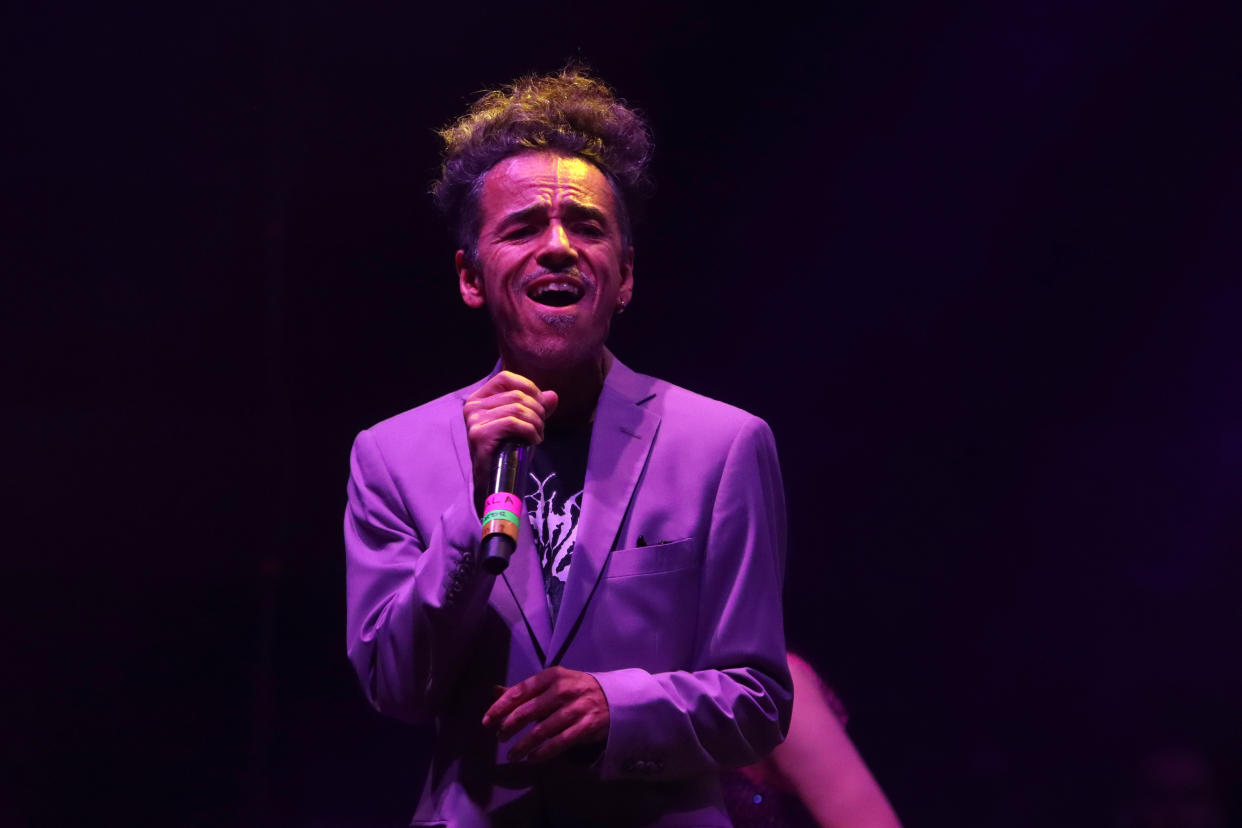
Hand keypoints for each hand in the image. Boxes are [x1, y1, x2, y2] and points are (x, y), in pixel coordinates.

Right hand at [463, 371, 558, 499]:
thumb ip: (537, 408)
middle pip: (516, 395)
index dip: (529, 388)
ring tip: (537, 436)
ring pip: (517, 409)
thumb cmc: (508, 451)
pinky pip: (513, 423)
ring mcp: (474, 421)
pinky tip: (533, 442)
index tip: (540, 405)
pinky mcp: (480, 435)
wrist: (494, 483)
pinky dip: (530, 432)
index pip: (506, 378)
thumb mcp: (524, 425)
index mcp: (479, 399)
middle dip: (537, 411)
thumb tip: (552, 396)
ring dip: (536, 423)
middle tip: (541, 428)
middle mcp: (472, 407)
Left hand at [482, 666, 609, 762]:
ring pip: (542, 730)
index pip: (520, 691)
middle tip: (500, 738)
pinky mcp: (587, 726)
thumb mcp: (552, 683)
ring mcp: (576, 708)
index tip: (487, 722)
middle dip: (509, 727)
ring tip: (512, 755)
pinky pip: (560, 742)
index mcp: (552, 676)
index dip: (500, 707)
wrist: (614, 698)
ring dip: (523, 745)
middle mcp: (563, 690)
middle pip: (528, 711)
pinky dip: (543, 753)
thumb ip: (524, 690)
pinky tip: (532, 758)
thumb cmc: (575, 690)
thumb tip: (494, 691)